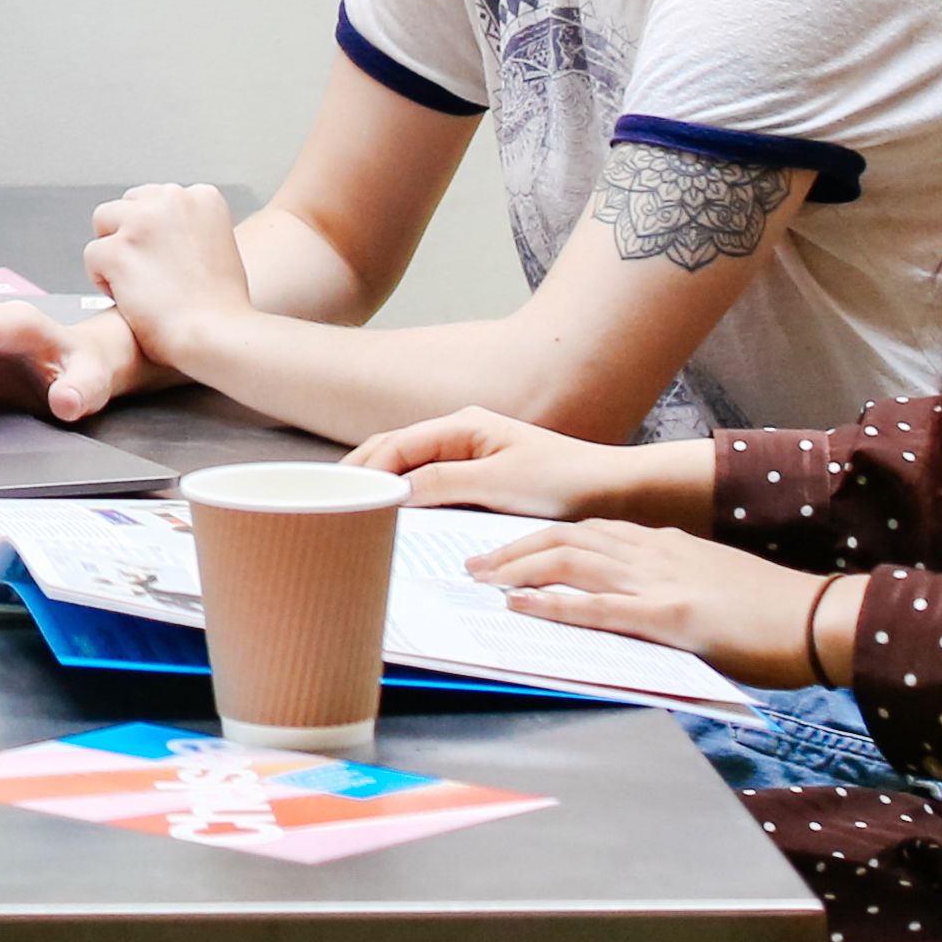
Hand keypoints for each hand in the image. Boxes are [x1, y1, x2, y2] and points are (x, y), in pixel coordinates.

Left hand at [80, 181, 252, 366]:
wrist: (216, 335)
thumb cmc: (220, 306)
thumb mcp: (219, 246)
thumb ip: (190, 228)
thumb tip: (160, 231)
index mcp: (203, 197)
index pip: (156, 199)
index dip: (154, 232)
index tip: (163, 258)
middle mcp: (173, 199)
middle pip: (128, 205)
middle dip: (129, 235)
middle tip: (145, 272)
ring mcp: (142, 222)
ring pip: (104, 222)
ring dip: (112, 251)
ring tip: (134, 284)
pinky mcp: (118, 249)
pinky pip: (92, 256)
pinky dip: (102, 279)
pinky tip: (126, 298)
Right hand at [345, 404, 699, 527]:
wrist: (615, 491)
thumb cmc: (564, 483)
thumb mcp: (499, 485)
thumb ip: (442, 483)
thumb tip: (391, 490)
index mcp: (462, 426)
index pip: (394, 445)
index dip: (362, 467)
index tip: (333, 492)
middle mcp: (462, 433)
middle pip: (395, 450)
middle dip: (361, 471)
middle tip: (325, 500)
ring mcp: (472, 454)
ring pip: (411, 466)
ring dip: (382, 483)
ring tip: (350, 508)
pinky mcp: (483, 477)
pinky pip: (432, 482)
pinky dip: (407, 495)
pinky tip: (396, 515)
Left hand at [450, 518, 838, 691]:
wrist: (822, 616)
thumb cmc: (771, 612)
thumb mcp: (710, 585)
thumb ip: (667, 586)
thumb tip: (627, 605)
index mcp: (662, 544)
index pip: (583, 531)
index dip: (535, 537)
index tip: (500, 548)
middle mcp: (653, 552)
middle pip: (564, 537)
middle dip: (511, 549)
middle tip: (472, 563)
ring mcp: (660, 581)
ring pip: (571, 562)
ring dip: (517, 570)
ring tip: (480, 581)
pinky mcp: (672, 615)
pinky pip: (599, 608)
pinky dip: (553, 606)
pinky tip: (521, 609)